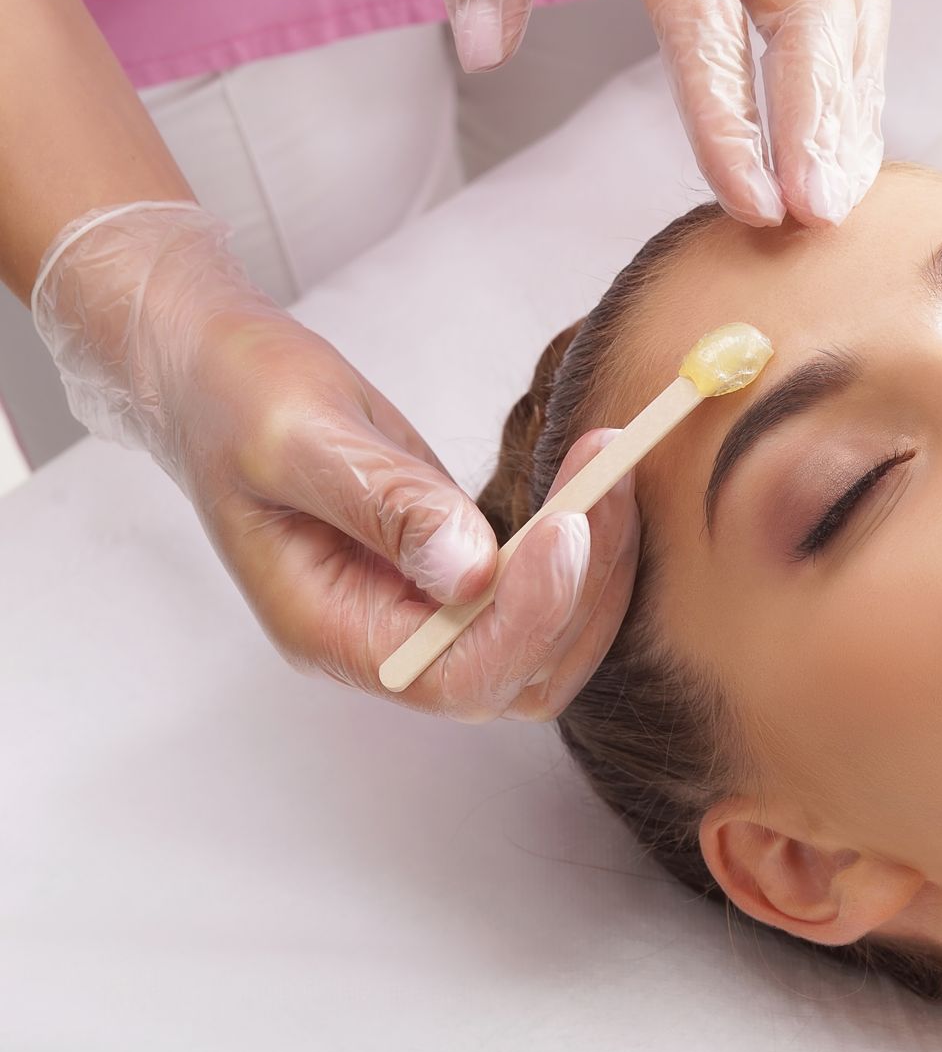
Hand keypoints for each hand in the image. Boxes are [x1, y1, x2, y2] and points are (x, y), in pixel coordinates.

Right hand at [31, 203, 639, 720]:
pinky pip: (547, 588)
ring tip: (611, 467)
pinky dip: (588, 542)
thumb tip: (472, 571)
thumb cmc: (237, 401)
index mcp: (332, 632)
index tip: (569, 526)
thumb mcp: (297, 439)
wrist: (220, 375)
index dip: (527, 619)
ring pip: (550, 638)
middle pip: (521, 674)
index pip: (455, 677)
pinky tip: (598, 474)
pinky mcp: (463, 569)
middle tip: (608, 485)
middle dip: (583, 590)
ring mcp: (429, 609)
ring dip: (599, 565)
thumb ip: (385, 505)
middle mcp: (388, 639)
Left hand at [437, 0, 887, 227]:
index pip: (703, 12)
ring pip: (850, 2)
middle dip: (820, 118)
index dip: (732, 115)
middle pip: (811, 6)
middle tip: (815, 215)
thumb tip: (486, 53)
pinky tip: (844, 149)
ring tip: (836, 201)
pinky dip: (860, 79)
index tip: (750, 203)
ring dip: (851, 108)